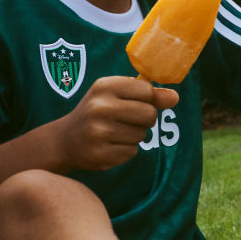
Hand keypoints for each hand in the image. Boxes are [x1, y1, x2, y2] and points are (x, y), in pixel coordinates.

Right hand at [55, 76, 177, 170]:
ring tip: (114, 133)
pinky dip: (126, 150)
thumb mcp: (118, 95)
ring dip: (134, 136)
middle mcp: (99, 107)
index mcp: (105, 86)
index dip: (146, 99)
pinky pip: (132, 152)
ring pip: (142, 135)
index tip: (131, 102)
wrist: (65, 140)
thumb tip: (175, 97)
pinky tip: (109, 145)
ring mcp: (98, 131)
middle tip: (127, 120)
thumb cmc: (99, 112)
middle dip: (145, 120)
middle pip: (149, 114)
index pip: (147, 90)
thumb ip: (149, 95)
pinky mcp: (99, 153)